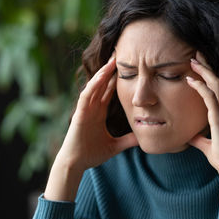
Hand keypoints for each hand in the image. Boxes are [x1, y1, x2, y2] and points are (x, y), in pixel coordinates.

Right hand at [45, 55, 137, 200]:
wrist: (76, 164)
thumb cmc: (91, 154)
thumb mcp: (115, 146)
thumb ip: (128, 140)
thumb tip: (143, 138)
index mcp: (99, 113)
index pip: (109, 92)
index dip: (116, 79)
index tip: (127, 68)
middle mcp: (92, 108)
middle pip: (102, 85)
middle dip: (110, 70)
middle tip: (120, 55)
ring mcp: (85, 109)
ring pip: (94, 86)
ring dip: (102, 74)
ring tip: (112, 61)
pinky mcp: (80, 113)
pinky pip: (86, 96)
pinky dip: (93, 86)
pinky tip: (101, 77)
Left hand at [186, 51, 218, 191]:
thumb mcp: (205, 142)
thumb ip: (198, 136)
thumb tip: (189, 135)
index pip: (218, 86)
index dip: (210, 73)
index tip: (198, 64)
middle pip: (218, 80)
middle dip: (207, 66)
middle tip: (195, 53)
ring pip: (216, 83)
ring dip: (204, 71)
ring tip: (192, 60)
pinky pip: (209, 96)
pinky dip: (200, 86)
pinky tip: (189, 80)